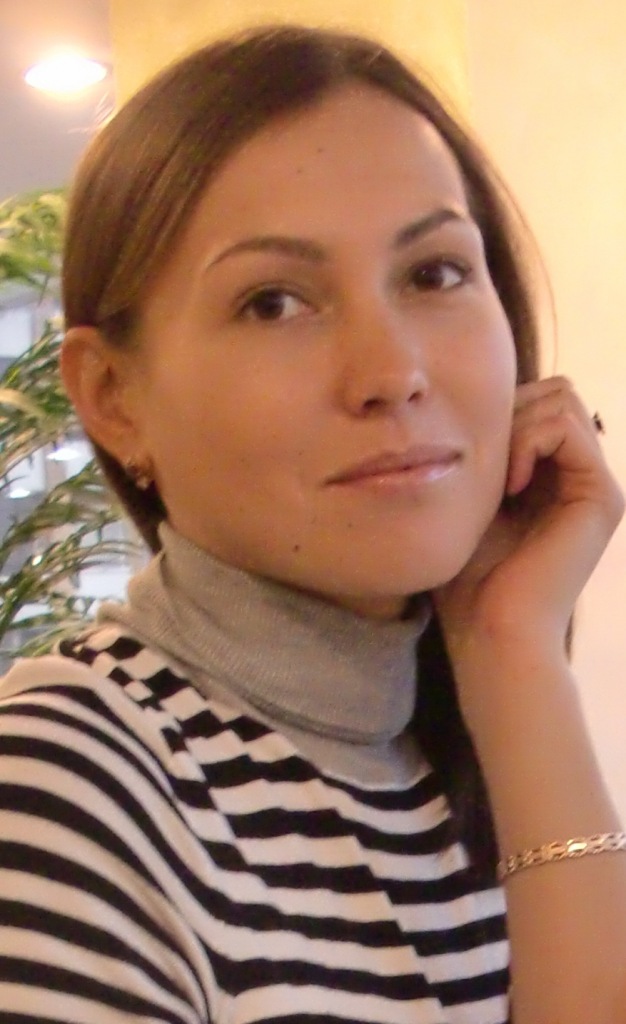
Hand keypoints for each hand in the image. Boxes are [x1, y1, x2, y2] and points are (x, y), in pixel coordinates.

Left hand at [434, 377, 623, 664]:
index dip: (500, 409)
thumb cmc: (467, 581)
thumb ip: (479, 458)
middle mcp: (581, 477)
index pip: (537, 400)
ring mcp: (596, 486)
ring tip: (493, 478)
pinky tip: (506, 485)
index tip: (468, 453)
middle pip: (556, 391)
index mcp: (553, 477)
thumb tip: (462, 408)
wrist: (491, 633)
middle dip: (511, 409)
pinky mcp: (603, 496)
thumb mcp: (467, 504)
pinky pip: (566, 425)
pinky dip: (527, 440)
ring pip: (562, 399)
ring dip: (515, 426)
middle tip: (481, 459)